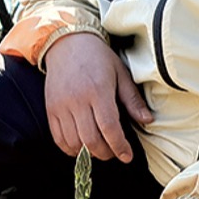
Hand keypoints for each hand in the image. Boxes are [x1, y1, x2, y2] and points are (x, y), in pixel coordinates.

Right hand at [44, 32, 151, 162]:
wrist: (66, 43)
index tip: (127, 156)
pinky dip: (70, 149)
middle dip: (106, 153)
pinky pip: (58, 138)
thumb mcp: (121, 73)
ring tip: (99, 149)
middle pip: (91, 140)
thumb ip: (132, 100)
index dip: (119, 146)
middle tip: (115, 153)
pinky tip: (81, 147)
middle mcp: (77, 100)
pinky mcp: (50, 109)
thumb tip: (147, 120)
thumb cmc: (98, 57)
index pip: (109, 128)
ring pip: (74, 143)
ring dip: (88, 153)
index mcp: (98, 91)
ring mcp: (61, 106)